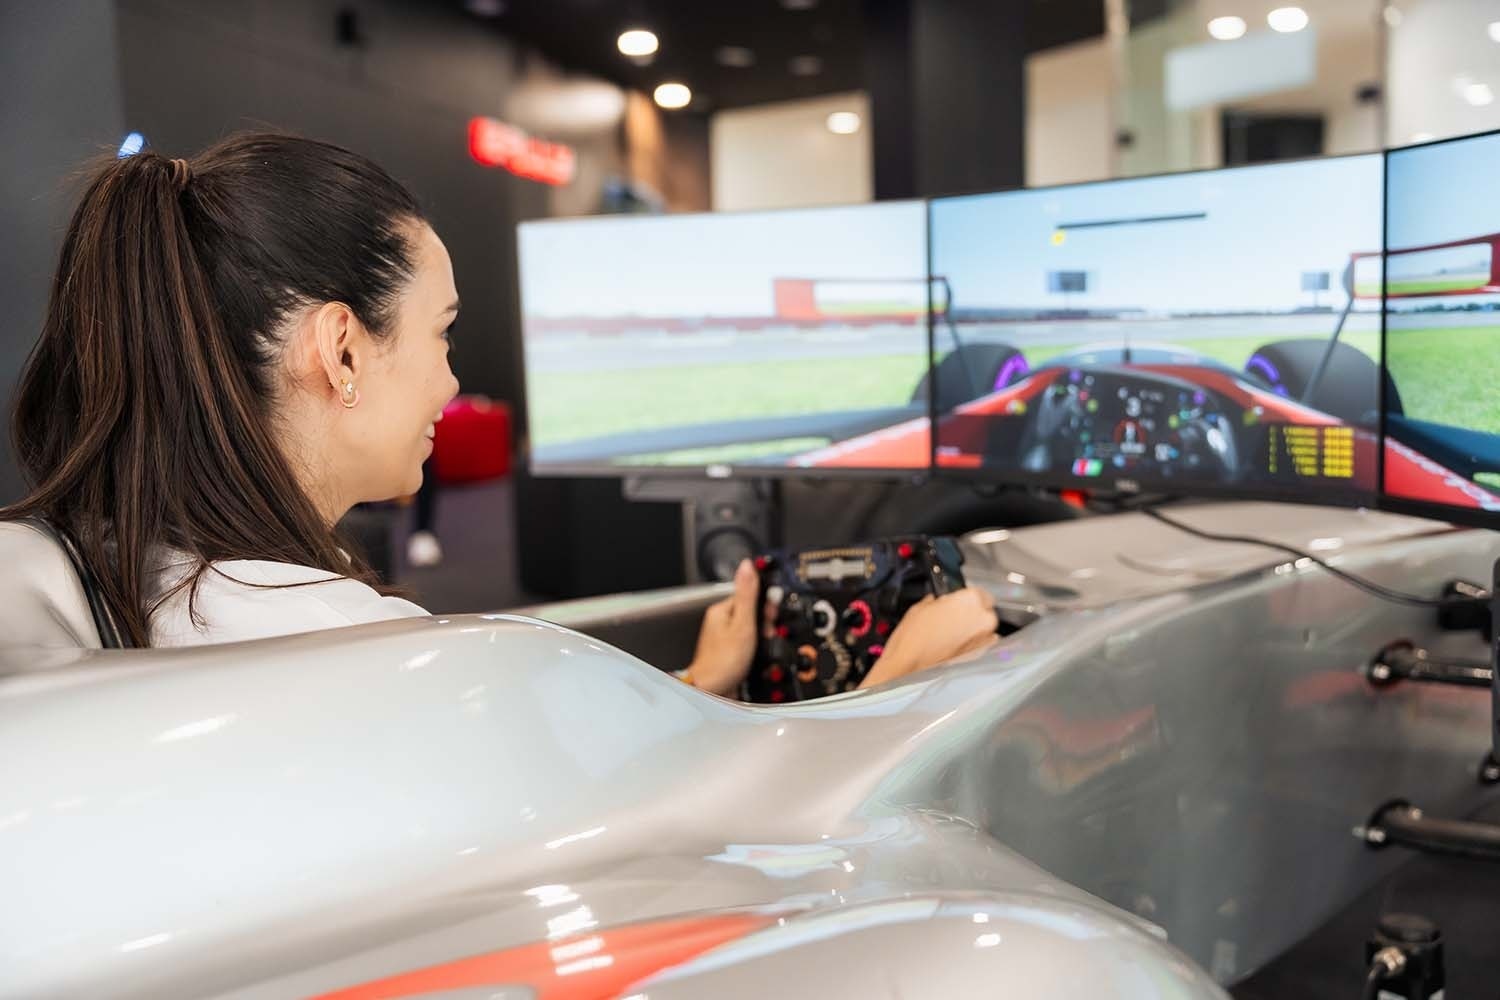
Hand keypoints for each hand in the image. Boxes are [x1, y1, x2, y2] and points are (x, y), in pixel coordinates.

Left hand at [686, 558, 759, 696]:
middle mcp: (720, 622)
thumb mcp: (742, 624)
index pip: (749, 595)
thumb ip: (747, 594)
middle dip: (764, 623)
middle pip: (752, 613)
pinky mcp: (730, 653)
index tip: (771, 614)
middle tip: (766, 634)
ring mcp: (724, 638)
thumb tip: (747, 565)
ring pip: (751, 630)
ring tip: (762, 647)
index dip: (765, 605)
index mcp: (721, 610)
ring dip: (762, 638)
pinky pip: (748, 644)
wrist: (711, 691)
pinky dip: (756, 649)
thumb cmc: (722, 661)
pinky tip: (757, 657)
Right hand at [859, 586, 998, 688]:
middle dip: (973, 612)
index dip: (968, 597)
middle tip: (954, 616)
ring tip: (954, 632)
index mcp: (971, 600)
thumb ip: (939, 601)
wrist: (909, 667)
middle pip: (986, 609)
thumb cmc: (913, 636)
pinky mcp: (982, 655)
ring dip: (974, 627)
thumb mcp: (921, 607)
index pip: (980, 592)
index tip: (958, 601)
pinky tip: (959, 644)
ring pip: (985, 627)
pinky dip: (975, 642)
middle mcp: (984, 618)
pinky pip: (984, 642)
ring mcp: (986, 639)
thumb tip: (941, 602)